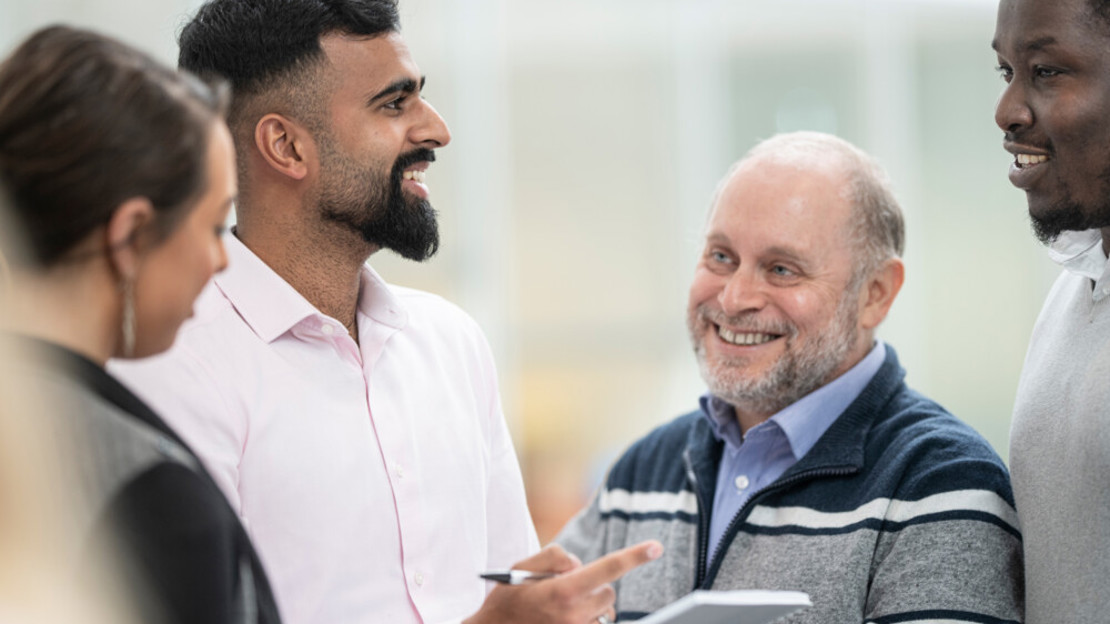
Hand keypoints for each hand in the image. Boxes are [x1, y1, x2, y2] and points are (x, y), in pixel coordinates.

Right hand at [464, 540, 662, 623]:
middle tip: (566, 587)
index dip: (635, 556)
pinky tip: (563, 619)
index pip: (608, 568)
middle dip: (594, 585)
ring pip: (604, 614)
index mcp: (564, 590)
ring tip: (561, 608)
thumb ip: (554, 555)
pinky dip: (587, 621)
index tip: (656, 546)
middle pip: (609, 592)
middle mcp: (575, 615)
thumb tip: (578, 564)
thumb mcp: (522, 567)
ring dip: (591, 606)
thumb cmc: (506, 600)